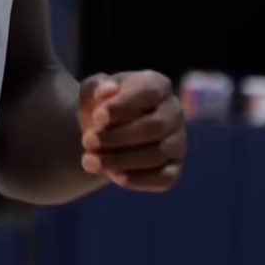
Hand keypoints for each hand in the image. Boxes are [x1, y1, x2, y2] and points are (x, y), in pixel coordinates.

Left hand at [78, 71, 184, 191]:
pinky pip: (164, 178)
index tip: (97, 117)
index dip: (122, 106)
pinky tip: (114, 176)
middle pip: (154, 127)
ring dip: (121, 160)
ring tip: (89, 161)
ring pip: (157, 154)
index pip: (148, 92)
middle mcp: (174, 112)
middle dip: (118, 137)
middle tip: (87, 142)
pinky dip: (139, 179)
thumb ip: (96, 87)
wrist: (103, 134)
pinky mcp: (174, 168)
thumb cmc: (101, 107)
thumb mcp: (91, 92)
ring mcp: (177, 141)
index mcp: (158, 85)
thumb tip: (108, 90)